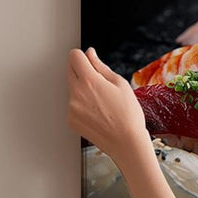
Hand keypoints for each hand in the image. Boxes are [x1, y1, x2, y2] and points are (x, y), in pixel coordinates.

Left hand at [67, 48, 149, 163]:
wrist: (127, 143)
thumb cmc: (128, 115)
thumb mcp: (120, 84)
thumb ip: (100, 66)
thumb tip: (90, 54)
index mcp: (89, 81)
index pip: (74, 56)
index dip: (83, 56)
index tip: (89, 61)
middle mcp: (76, 93)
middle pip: (69, 70)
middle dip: (81, 71)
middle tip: (99, 82)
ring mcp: (71, 108)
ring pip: (72, 89)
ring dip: (82, 89)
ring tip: (101, 102)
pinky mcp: (71, 120)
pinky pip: (73, 105)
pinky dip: (81, 106)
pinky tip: (98, 113)